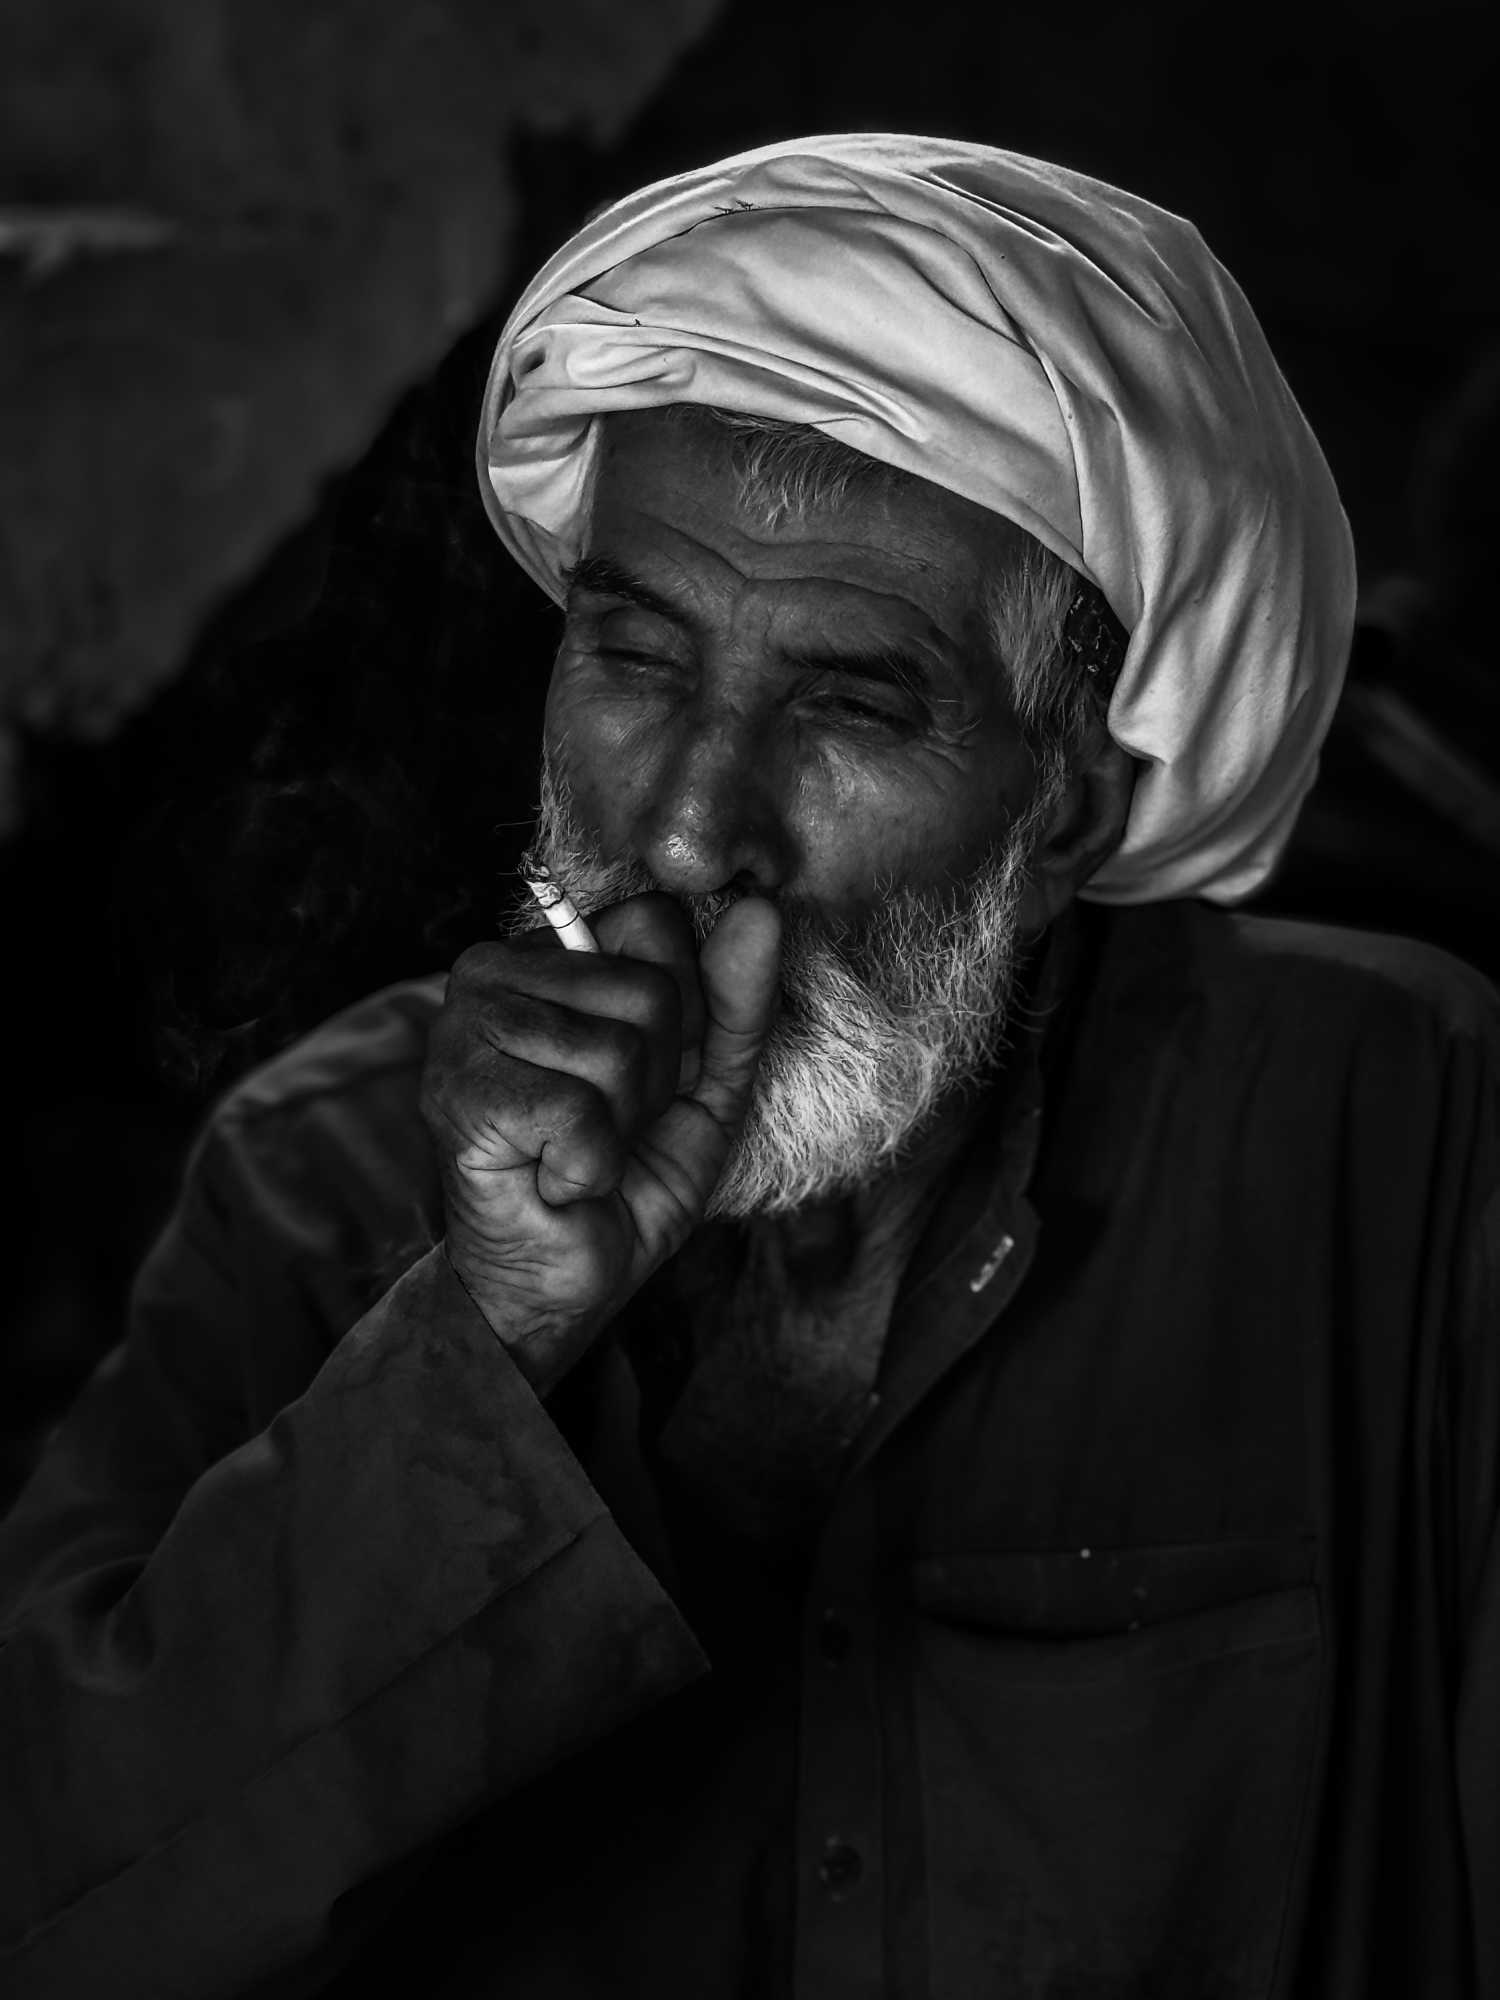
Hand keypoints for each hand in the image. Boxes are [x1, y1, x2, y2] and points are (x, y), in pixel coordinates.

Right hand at [419, 891, 780, 1395]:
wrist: (559, 1281)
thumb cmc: (625, 1176)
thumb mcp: (707, 1083)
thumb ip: (736, 998)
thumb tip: (760, 910)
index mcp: (549, 952)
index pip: (656, 922)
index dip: (684, 1014)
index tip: (650, 1076)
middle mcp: (492, 968)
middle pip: (648, 990)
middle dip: (656, 1081)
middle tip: (607, 1126)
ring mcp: (463, 1027)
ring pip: (618, 1052)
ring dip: (620, 1128)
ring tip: (578, 1152)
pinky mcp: (459, 1093)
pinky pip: (579, 1111)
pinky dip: (587, 1166)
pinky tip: (552, 1178)